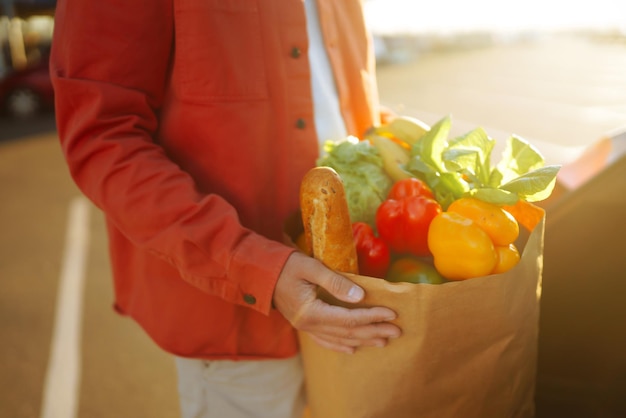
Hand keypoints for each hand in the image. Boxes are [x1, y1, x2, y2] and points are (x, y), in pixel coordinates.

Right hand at [273, 251, 401, 353]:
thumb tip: (360, 296)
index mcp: (312, 312)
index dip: (372, 317)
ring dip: (363, 340)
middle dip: (374, 331)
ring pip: (340, 339)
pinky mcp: (303, 325)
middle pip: (348, 332)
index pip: (349, 319)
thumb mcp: (310, 267)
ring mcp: (305, 328)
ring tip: (383, 341)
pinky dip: (341, 346)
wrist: (259, 273)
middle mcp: (310, 325)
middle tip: (397, 331)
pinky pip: (325, 341)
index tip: (392, 313)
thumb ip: (335, 282)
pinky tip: (353, 349)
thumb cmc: (285, 265)